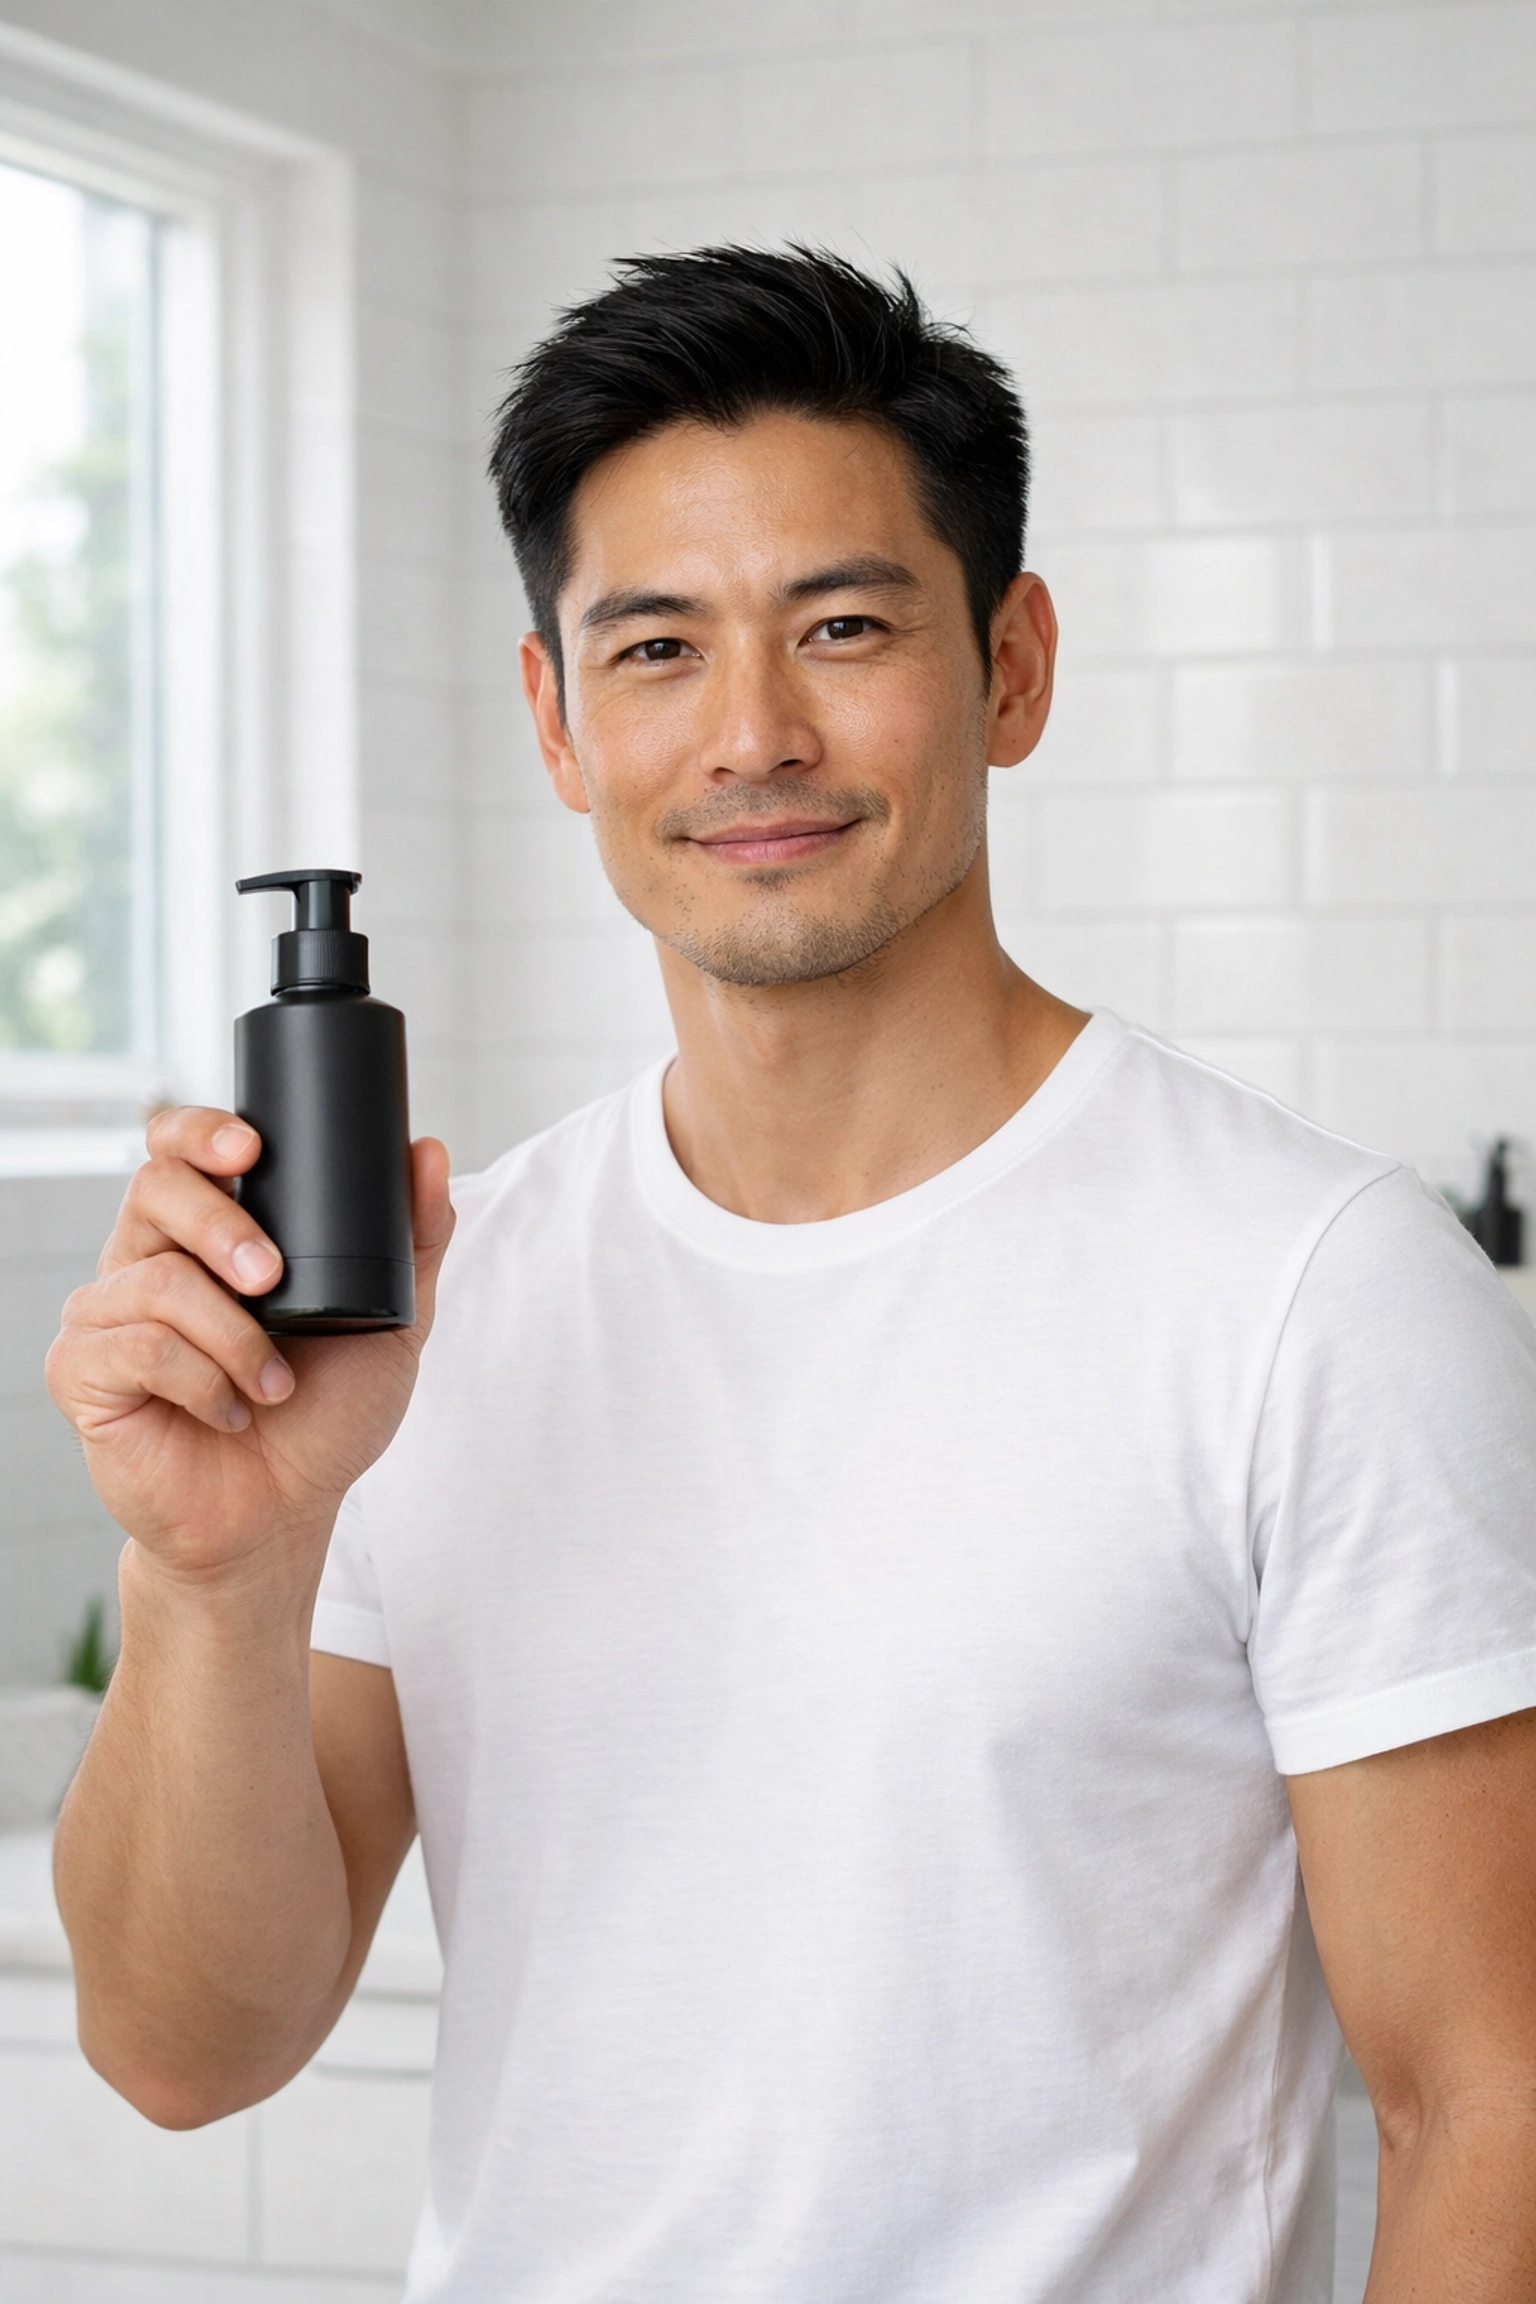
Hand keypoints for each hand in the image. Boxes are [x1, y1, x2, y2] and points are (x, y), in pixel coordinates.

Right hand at [46, 1108, 453, 1585]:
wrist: (281, 1516)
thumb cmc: (323, 1417)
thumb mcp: (390, 1325)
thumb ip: (413, 1240)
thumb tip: (427, 1150)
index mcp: (206, 1234)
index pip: (178, 1149)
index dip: (200, 1132)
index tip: (251, 1150)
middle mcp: (147, 1260)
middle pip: (155, 1190)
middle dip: (222, 1227)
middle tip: (272, 1279)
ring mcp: (106, 1314)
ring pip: (155, 1280)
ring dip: (233, 1337)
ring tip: (273, 1384)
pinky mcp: (81, 1372)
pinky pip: (134, 1348)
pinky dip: (201, 1382)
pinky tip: (232, 1412)